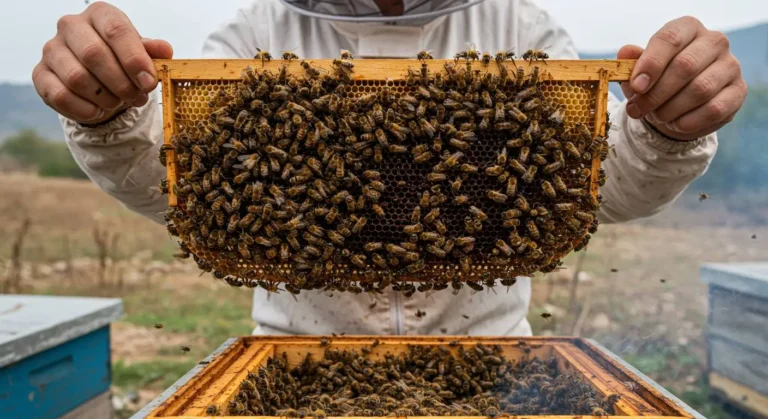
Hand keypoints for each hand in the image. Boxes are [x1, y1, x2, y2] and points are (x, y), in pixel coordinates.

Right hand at [33, 2, 172, 123]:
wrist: (99, 81)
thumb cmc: (123, 61)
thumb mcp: (142, 55)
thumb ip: (153, 52)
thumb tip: (164, 50)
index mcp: (100, 14)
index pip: (116, 30)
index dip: (134, 59)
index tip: (148, 82)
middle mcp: (71, 26)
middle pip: (94, 54)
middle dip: (121, 82)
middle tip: (136, 97)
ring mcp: (52, 50)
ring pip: (77, 77)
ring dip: (105, 98)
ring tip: (118, 103)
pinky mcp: (40, 74)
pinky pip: (60, 96)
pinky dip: (85, 109)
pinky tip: (98, 110)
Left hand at [618, 16, 745, 140]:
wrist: (679, 105)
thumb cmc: (656, 81)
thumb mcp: (639, 71)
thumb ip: (631, 62)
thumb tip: (626, 52)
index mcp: (687, 28)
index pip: (670, 38)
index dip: (651, 63)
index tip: (636, 86)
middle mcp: (714, 42)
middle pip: (685, 65)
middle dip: (656, 93)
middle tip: (638, 109)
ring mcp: (730, 66)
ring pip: (700, 89)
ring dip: (670, 109)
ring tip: (656, 116)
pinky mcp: (738, 92)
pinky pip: (714, 109)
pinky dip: (688, 121)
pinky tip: (675, 124)